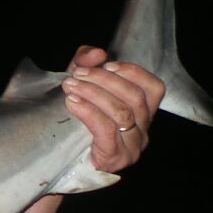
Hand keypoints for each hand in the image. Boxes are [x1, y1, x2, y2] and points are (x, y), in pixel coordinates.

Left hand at [60, 45, 166, 172]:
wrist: (57, 161)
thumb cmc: (74, 120)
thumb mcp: (80, 85)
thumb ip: (86, 63)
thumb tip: (97, 52)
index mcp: (143, 114)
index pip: (154, 88)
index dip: (133, 73)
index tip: (106, 65)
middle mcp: (143, 131)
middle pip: (135, 98)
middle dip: (104, 81)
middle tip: (76, 73)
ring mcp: (131, 147)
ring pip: (122, 113)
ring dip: (94, 94)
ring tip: (70, 86)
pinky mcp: (114, 158)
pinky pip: (106, 130)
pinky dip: (88, 112)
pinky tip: (71, 102)